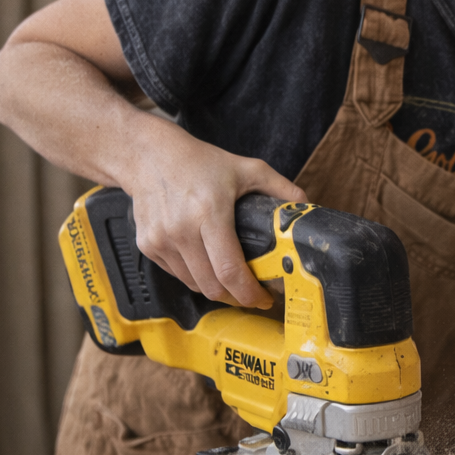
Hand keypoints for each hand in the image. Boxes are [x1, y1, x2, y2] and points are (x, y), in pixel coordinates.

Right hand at [122, 124, 306, 308]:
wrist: (149, 156)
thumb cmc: (198, 162)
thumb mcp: (246, 168)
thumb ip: (280, 188)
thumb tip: (306, 207)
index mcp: (209, 212)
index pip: (228, 270)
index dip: (249, 292)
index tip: (264, 298)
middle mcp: (181, 230)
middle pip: (212, 287)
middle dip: (237, 297)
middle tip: (252, 293)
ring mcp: (161, 240)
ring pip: (194, 285)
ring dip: (216, 289)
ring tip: (231, 280)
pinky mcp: (148, 246)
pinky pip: (177, 275)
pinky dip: (195, 277)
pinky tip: (207, 264)